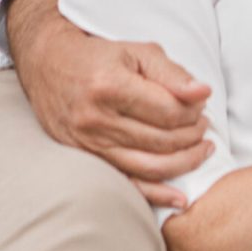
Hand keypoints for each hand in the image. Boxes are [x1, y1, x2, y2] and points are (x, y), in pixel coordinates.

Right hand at [8, 0, 213, 207]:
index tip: (200, 105)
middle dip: (194, 135)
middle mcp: (96, 119)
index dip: (194, 111)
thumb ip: (173, 74)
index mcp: (110, 87)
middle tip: (203, 125)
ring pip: (150, 166)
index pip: (169, 112)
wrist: (47, 64)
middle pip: (163, 141)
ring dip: (185, 161)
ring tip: (201, 149)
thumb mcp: (138, 52)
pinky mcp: (85, 159)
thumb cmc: (98, 57)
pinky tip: (179, 197)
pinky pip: (127, 184)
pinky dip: (156, 195)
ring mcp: (88, 144)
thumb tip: (203, 93)